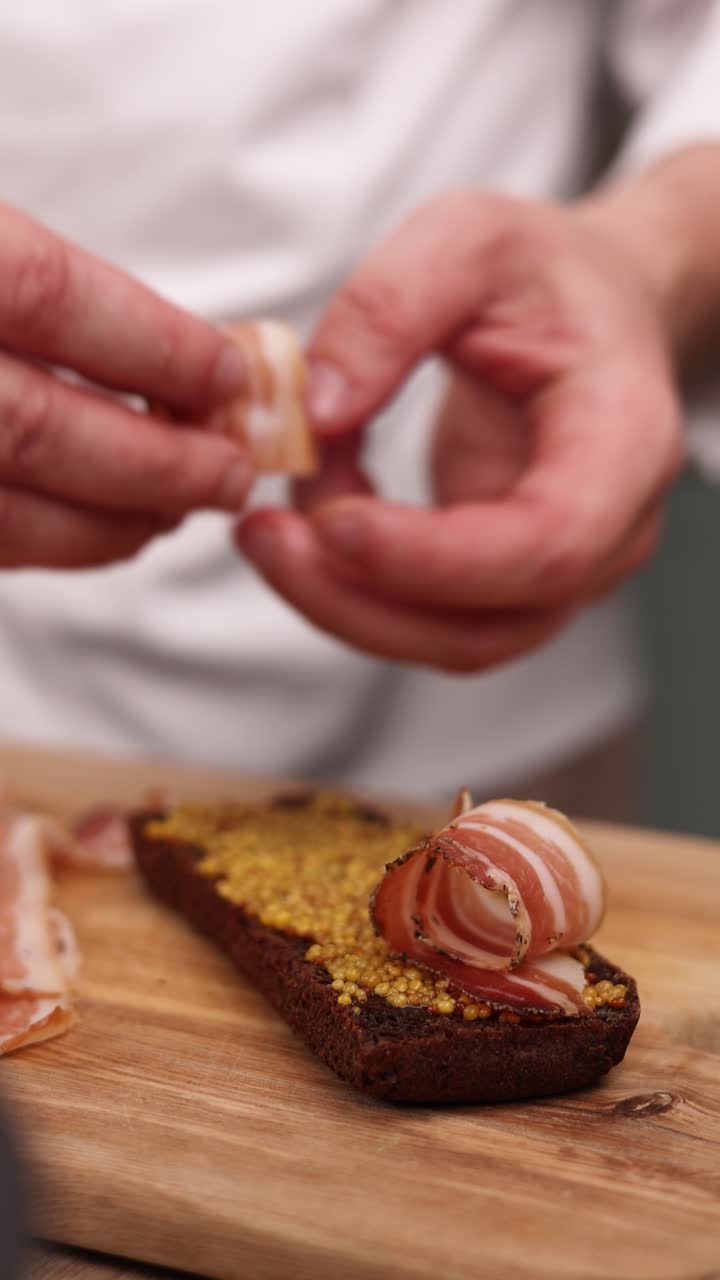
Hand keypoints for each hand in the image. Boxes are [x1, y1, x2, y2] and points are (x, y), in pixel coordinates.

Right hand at [0, 203, 250, 568]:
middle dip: (156, 461)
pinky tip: (107, 526)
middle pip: (34, 427)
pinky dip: (52, 541)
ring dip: (110, 521)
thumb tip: (178, 344)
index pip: (50, 296)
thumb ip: (24, 264)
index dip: (156, 343)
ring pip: (5, 512)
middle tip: (235, 474)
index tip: (230, 373)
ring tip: (181, 510)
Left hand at [238, 189, 683, 670]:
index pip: (547, 541)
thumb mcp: (469, 236)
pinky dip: (350, 581)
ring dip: (342, 600)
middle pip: (487, 625)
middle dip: (359, 598)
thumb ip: (389, 307)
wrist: (590, 310)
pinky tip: (309, 511)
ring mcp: (558, 572)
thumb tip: (314, 412)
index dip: (435, 556)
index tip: (331, 518)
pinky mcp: (503, 583)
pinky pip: (423, 616)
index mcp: (623, 440)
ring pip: (446, 641)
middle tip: (262, 536)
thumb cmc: (546, 274)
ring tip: (268, 523)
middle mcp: (606, 531)